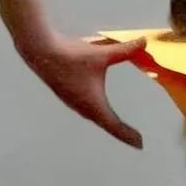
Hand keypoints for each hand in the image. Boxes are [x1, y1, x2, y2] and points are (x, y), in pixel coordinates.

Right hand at [17, 33, 146, 147]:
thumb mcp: (102, 54)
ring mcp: (74, 103)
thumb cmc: (71, 56)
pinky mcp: (68, 95)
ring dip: (109, 124)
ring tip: (121, 128)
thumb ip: (125, 50)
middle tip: (136, 139)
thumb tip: (144, 42)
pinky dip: (99, 114)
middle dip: (122, 132)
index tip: (140, 144)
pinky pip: (88, 110)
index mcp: (93, 104)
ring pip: (96, 118)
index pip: (115, 126)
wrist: (40, 52)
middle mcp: (83, 108)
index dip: (128, 135)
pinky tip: (100, 109)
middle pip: (107, 125)